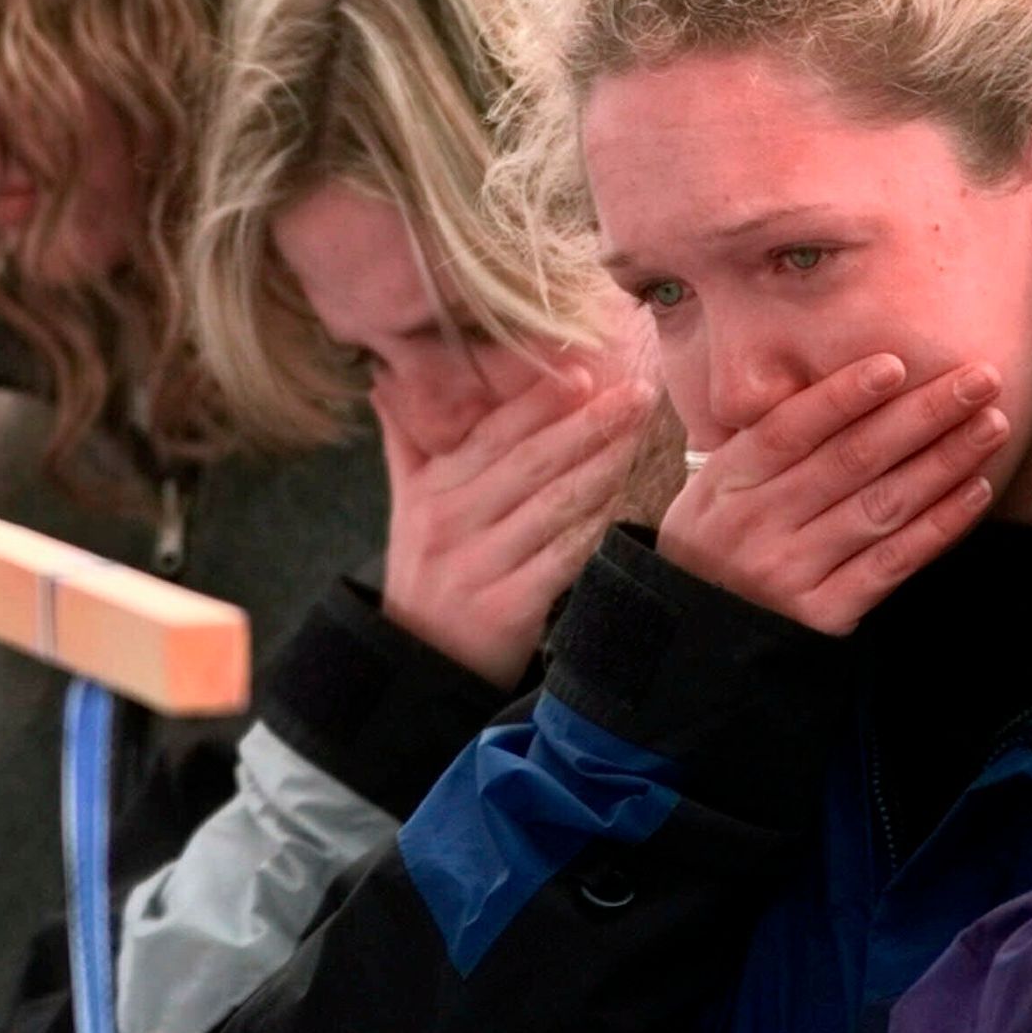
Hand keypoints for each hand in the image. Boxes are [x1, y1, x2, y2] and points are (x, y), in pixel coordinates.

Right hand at [377, 368, 655, 687]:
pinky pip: (562, 559)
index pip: (491, 433)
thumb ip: (407, 441)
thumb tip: (389, 378)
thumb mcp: (404, 503)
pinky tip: (629, 505)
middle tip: (636, 394)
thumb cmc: (423, 571)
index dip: (538, 402)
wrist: (417, 660)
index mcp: (432, 490)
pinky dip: (596, 530)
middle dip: (586, 424)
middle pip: (530, 462)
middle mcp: (452, 522)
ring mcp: (478, 565)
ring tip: (642, 437)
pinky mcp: (506, 607)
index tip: (584, 372)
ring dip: (602, 466)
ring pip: (553, 505)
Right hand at [657, 355, 1008, 634]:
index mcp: (726, 483)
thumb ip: (761, 441)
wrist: (698, 631)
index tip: (896, 363)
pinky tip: (975, 489)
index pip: (788, 430)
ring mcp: (791, 571)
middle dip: (921, 414)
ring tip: (991, 424)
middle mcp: (757, 524)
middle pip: (849, 461)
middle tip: (978, 379)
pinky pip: (892, 564)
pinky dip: (938, 526)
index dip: (842, 397)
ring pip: (881, 507)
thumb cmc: (716, 537)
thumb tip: (840, 382)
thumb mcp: (712, 486)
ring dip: (944, 462)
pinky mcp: (824, 613)